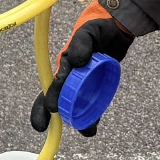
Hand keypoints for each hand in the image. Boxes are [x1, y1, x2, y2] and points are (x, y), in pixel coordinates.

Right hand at [30, 0, 134, 135]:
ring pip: (75, 104)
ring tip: (84, 131)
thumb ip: (81, 45)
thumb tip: (76, 62)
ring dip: (76, 118)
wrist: (116, 28)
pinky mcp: (97, 86)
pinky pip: (92, 103)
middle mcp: (70, 77)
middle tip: (44, 128)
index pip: (51, 84)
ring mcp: (84, 83)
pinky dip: (91, 115)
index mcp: (64, 65)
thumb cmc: (96, 29)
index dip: (45, 98)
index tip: (49, 109)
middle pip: (56, 98)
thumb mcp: (88, 33)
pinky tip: (93, 127)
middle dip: (48, 114)